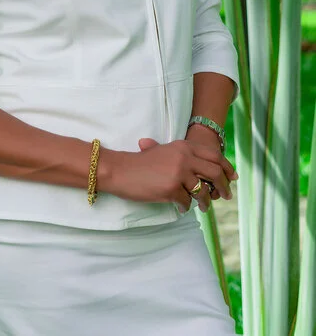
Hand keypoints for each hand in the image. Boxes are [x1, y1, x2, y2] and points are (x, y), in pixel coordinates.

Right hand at [107, 137, 236, 212]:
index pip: (214, 155)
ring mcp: (179, 173)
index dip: (227, 167)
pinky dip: (185, 206)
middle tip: (227, 195)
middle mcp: (184, 157)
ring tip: (205, 207)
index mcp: (184, 146)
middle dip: (224, 186)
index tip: (233, 177)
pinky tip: (181, 207)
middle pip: (215, 172)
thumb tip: (207, 166)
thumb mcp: (165, 151)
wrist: (122, 170)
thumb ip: (185, 155)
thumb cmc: (142, 163)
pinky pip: (187, 202)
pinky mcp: (171, 189)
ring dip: (206, 201)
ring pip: (203, 191)